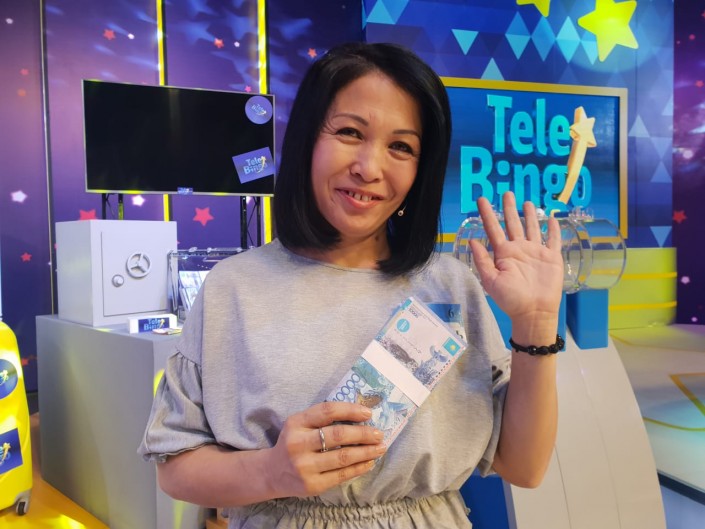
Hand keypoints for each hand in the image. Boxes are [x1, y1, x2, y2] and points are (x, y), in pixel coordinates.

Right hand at [264, 401, 385, 497]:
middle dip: (363, 433)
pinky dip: (359, 468)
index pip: (327, 411)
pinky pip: (342, 475)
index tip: (368, 413)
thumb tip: (360, 415)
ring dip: (366, 452)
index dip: (350, 410)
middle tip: (379, 434)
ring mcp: (304, 466)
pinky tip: (369, 463)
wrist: (272, 473)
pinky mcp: (312, 485)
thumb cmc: (293, 443)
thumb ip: (322, 418)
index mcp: (296, 423)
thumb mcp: (299, 424)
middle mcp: (298, 444)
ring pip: (343, 457)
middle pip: (338, 435)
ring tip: (380, 448)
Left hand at [469, 192, 563, 330]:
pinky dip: (552, 229)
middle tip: (507, 193)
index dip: (487, 214)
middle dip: (509, 209)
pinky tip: (550, 219)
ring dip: (529, 215)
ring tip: (526, 202)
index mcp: (504, 253)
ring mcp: (536, 252)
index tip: (481, 199)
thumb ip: (482, 260)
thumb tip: (472, 240)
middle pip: (513, 223)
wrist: (534, 312)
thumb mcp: (491, 281)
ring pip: (532, 228)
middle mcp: (519, 249)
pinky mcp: (551, 257)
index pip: (493, 228)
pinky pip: (553, 240)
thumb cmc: (511, 299)